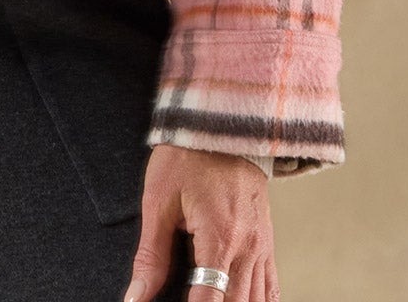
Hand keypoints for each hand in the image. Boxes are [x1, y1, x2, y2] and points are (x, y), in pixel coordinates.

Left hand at [122, 144, 276, 301]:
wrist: (221, 123)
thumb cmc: (187, 156)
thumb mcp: (159, 200)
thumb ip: (151, 255)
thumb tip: (136, 296)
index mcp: (220, 238)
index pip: (210, 301)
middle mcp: (248, 247)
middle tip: (188, 301)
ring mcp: (263, 246)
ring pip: (258, 301)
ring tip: (211, 301)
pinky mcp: (267, 241)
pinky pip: (272, 286)